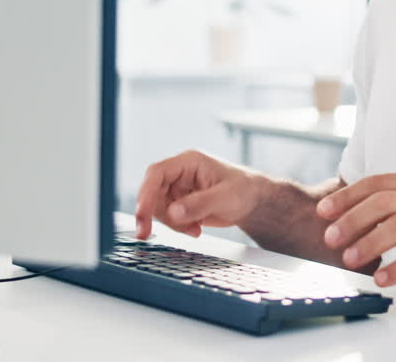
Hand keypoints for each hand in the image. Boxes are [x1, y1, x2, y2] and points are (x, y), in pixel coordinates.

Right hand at [134, 150, 266, 239]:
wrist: (254, 201)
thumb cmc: (245, 190)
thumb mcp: (226, 197)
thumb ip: (199, 204)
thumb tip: (173, 213)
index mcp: (189, 162)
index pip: (157, 173)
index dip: (146, 193)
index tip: (142, 214)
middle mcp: (180, 173)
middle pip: (152, 192)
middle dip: (151, 215)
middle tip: (146, 234)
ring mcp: (178, 189)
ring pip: (158, 208)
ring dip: (172, 224)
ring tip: (195, 230)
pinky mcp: (180, 203)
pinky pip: (168, 217)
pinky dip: (178, 227)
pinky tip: (196, 229)